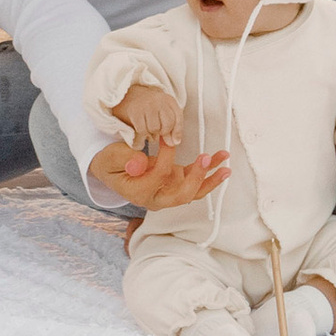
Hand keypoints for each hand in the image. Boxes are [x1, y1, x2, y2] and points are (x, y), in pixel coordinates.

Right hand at [89, 136, 230, 214]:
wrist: (113, 171)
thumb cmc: (110, 163)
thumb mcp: (110, 158)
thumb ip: (124, 159)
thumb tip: (140, 163)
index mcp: (140, 193)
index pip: (159, 176)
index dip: (166, 157)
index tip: (167, 137)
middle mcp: (157, 198)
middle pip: (182, 195)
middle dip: (197, 177)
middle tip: (205, 158)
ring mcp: (169, 192)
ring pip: (195, 192)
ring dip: (212, 179)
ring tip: (226, 166)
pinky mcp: (177, 183)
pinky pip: (197, 181)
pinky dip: (210, 172)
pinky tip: (222, 162)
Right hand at [112, 81, 181, 153]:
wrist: (127, 95)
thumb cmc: (148, 106)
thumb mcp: (162, 111)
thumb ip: (170, 126)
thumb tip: (173, 143)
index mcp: (168, 100)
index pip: (177, 118)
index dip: (177, 132)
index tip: (174, 141)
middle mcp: (159, 100)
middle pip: (167, 125)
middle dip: (163, 132)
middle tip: (157, 131)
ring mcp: (146, 105)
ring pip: (154, 129)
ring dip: (151, 134)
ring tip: (147, 129)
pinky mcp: (135, 111)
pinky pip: (142, 131)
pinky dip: (142, 136)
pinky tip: (141, 133)